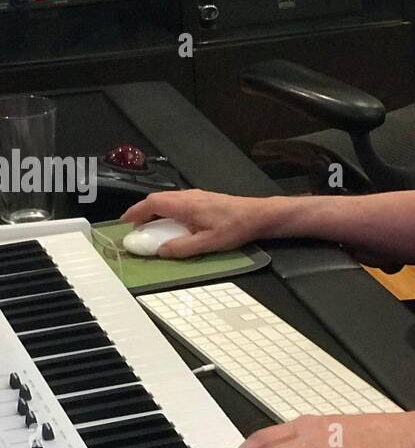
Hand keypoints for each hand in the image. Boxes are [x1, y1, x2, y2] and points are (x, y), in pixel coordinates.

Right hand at [118, 189, 275, 257]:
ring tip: (149, 227)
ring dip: (154, 211)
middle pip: (156, 200)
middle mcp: (187, 196)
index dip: (134, 212)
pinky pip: (176, 202)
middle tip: (134, 228)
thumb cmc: (235, 227)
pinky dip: (166, 211)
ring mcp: (195, 196)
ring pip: (166, 200)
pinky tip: (170, 223)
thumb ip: (182, 248)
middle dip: (141, 212)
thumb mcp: (207, 243)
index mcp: (185, 204)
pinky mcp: (202, 199)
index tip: (124, 223)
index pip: (151, 204)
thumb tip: (160, 251)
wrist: (257, 215)